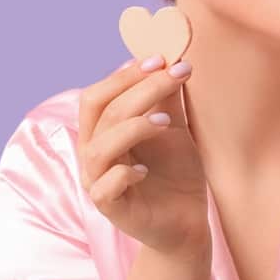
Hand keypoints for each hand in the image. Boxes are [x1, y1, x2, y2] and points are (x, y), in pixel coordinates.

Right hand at [76, 55, 209, 257]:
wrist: (187, 221)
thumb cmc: (175, 173)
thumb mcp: (174, 129)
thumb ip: (168, 98)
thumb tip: (173, 58)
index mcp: (101, 131)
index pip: (100, 94)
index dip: (127, 74)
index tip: (162, 58)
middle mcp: (93, 154)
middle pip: (101, 111)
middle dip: (136, 88)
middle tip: (172, 74)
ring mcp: (97, 182)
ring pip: (100, 147)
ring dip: (133, 127)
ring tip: (166, 122)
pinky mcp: (111, 210)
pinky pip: (105, 187)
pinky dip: (124, 173)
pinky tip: (147, 170)